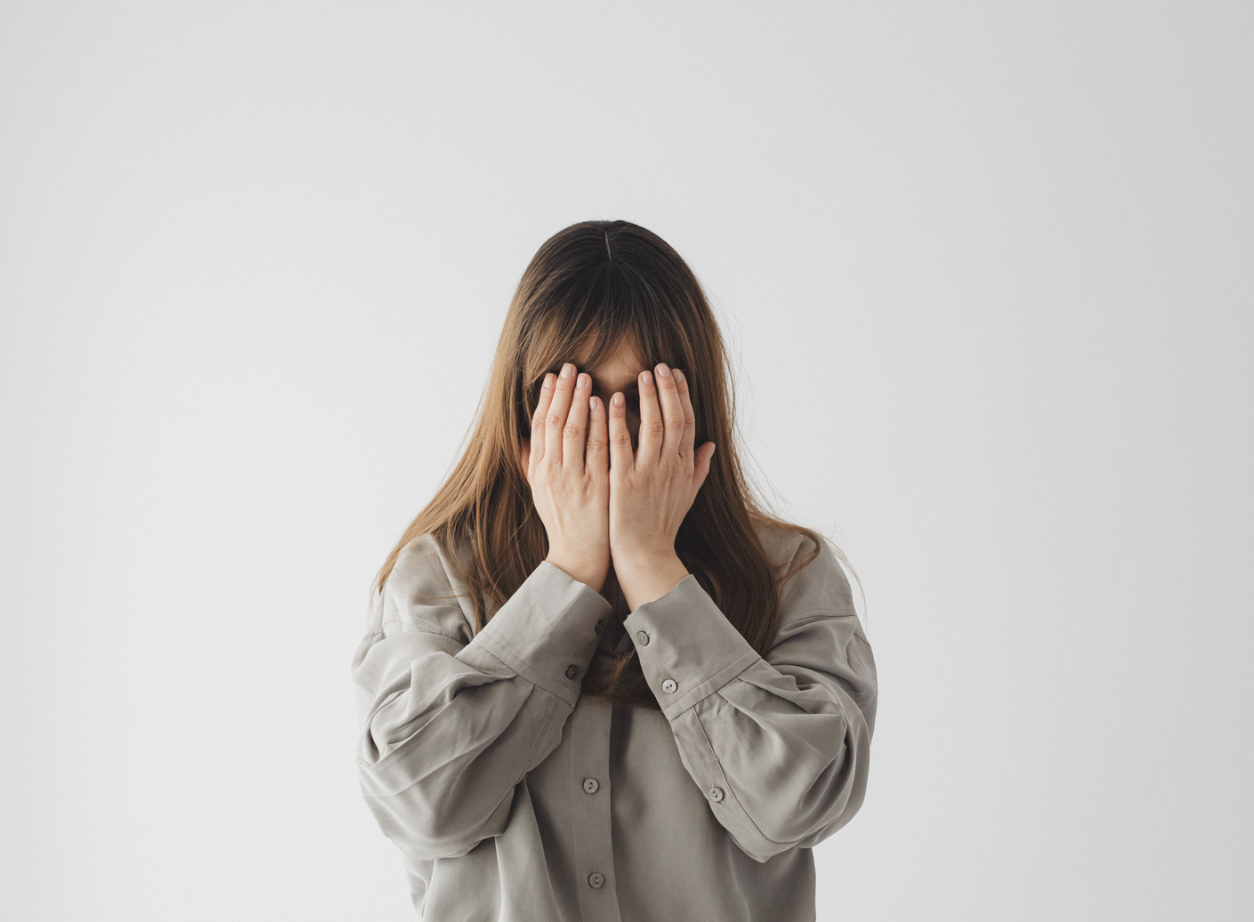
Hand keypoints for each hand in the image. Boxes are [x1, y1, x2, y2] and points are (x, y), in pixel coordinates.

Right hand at [520, 362, 609, 590]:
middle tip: (570, 366)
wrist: (579, 554)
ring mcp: (574, 479)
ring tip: (585, 377)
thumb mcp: (540, 490)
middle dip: (562, 392)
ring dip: (580, 401)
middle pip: (555, 423)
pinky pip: (597, 449)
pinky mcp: (596, 487)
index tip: (552, 376)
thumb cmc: (563, 519)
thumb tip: (523, 436)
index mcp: (539, 470)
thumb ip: (532, 461)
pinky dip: (599, 424)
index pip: (540, 426)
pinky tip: (604, 404)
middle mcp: (553, 472)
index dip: (545, 398)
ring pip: (574, 431)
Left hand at [607, 362, 715, 576]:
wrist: (646, 555)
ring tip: (640, 375)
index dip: (681, 395)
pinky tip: (607, 400)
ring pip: (651, 426)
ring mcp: (648, 473)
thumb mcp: (687, 495)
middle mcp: (670, 467)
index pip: (687, 422)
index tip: (675, 374)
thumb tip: (710, 446)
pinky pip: (619, 444)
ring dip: (646, 398)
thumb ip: (699, 468)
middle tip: (658, 366)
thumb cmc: (662, 525)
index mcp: (684, 467)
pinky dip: (614, 420)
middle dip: (666, 389)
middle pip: (672, 418)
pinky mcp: (625, 482)